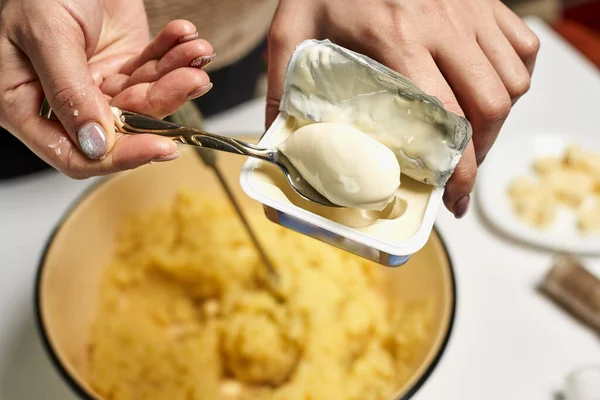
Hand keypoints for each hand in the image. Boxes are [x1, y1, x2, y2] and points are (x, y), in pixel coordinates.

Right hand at [0, 0, 213, 177]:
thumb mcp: (47, 35)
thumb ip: (68, 92)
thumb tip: (94, 145)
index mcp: (26, 106)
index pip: (76, 154)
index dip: (120, 157)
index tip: (160, 146)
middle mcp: (66, 103)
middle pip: (123, 127)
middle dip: (162, 101)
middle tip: (191, 80)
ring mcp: (98, 86)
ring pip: (146, 99)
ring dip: (176, 76)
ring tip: (196, 52)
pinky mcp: (123, 66)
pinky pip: (153, 70)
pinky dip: (174, 54)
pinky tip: (186, 37)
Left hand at [266, 0, 538, 216]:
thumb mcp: (294, 27)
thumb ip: (284, 80)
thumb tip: (280, 136)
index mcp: (398, 38)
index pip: (445, 115)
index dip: (458, 166)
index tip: (454, 196)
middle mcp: (445, 26)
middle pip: (491, 105)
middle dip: (481, 153)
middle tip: (460, 175)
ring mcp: (471, 11)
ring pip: (513, 80)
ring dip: (497, 120)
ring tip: (472, 140)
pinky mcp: (485, 0)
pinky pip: (523, 46)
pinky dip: (515, 77)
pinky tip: (489, 92)